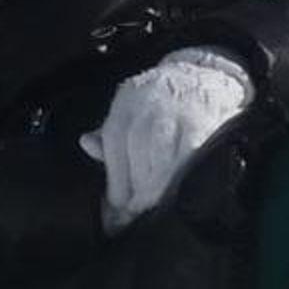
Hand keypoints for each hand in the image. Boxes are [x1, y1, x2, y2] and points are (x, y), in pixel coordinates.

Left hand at [79, 47, 253, 232]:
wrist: (203, 74)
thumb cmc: (159, 101)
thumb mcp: (130, 109)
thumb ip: (107, 133)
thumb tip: (85, 143)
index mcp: (126, 101)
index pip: (115, 142)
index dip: (116, 178)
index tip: (116, 206)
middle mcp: (149, 102)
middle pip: (138, 150)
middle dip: (136, 187)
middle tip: (135, 214)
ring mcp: (177, 110)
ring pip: (162, 155)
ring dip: (157, 186)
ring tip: (154, 207)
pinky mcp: (201, 121)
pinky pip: (189, 155)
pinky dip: (182, 175)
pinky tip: (179, 190)